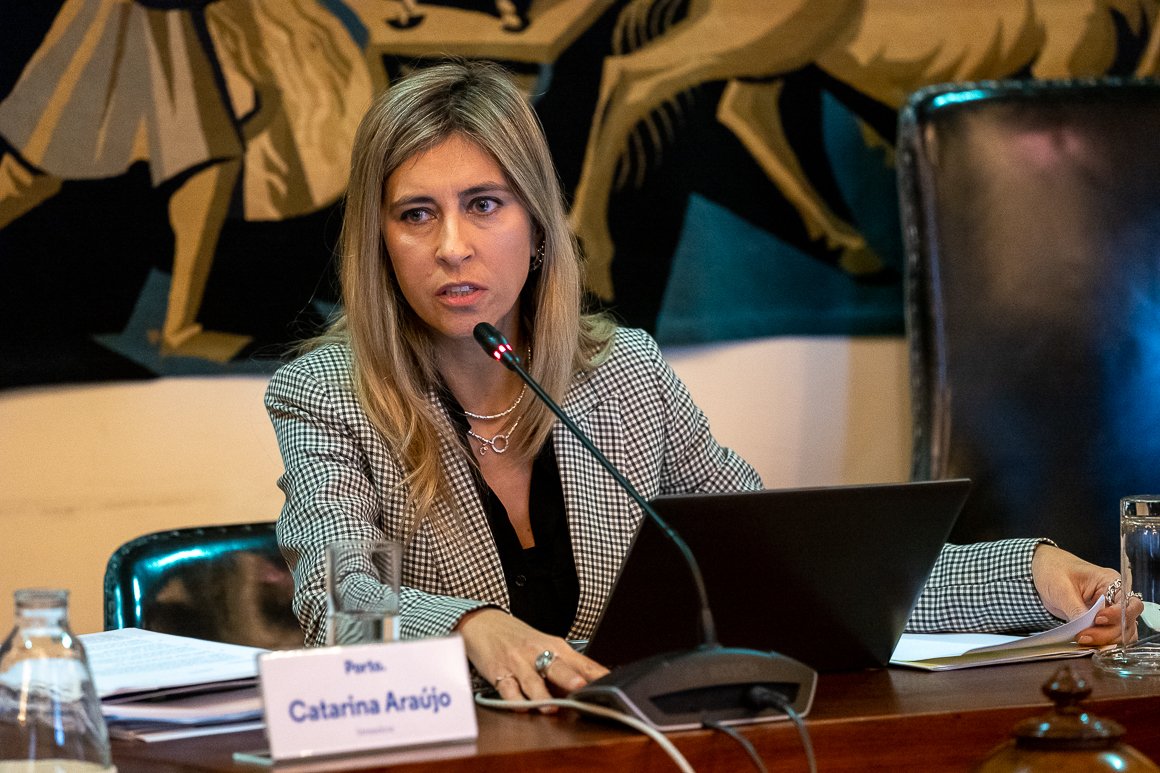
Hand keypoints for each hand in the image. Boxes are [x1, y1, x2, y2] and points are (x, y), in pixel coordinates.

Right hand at [455, 608, 608, 710]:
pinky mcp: (499, 673)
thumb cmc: (521, 639)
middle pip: (558, 667)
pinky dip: (514, 700)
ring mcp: (518, 664)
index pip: (582, 663)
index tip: (612, 684)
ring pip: (532, 681)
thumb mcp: (546, 647)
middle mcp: (538, 654)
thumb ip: (567, 669)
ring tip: (551, 707)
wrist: (485, 623)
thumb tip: (590, 691)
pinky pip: (507, 689)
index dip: (597, 674)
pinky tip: (520, 707)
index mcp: (556, 647)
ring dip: (542, 695)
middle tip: (580, 687)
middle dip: (569, 678)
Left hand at [1031, 544, 1142, 645]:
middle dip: (1108, 632)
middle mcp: (1115, 598)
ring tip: (1082, 639)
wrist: (1043, 571)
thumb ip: (1076, 608)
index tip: (1098, 619)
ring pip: (1122, 632)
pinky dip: (1103, 643)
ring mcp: (1110, 611)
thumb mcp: (1061, 588)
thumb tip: (1086, 627)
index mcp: (1110, 582)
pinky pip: (1111, 636)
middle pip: (1127, 621)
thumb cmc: (1054, 571)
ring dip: (1106, 640)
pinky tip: (1088, 643)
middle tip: (1084, 635)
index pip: (1128, 603)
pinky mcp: (1101, 622)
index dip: (1117, 615)